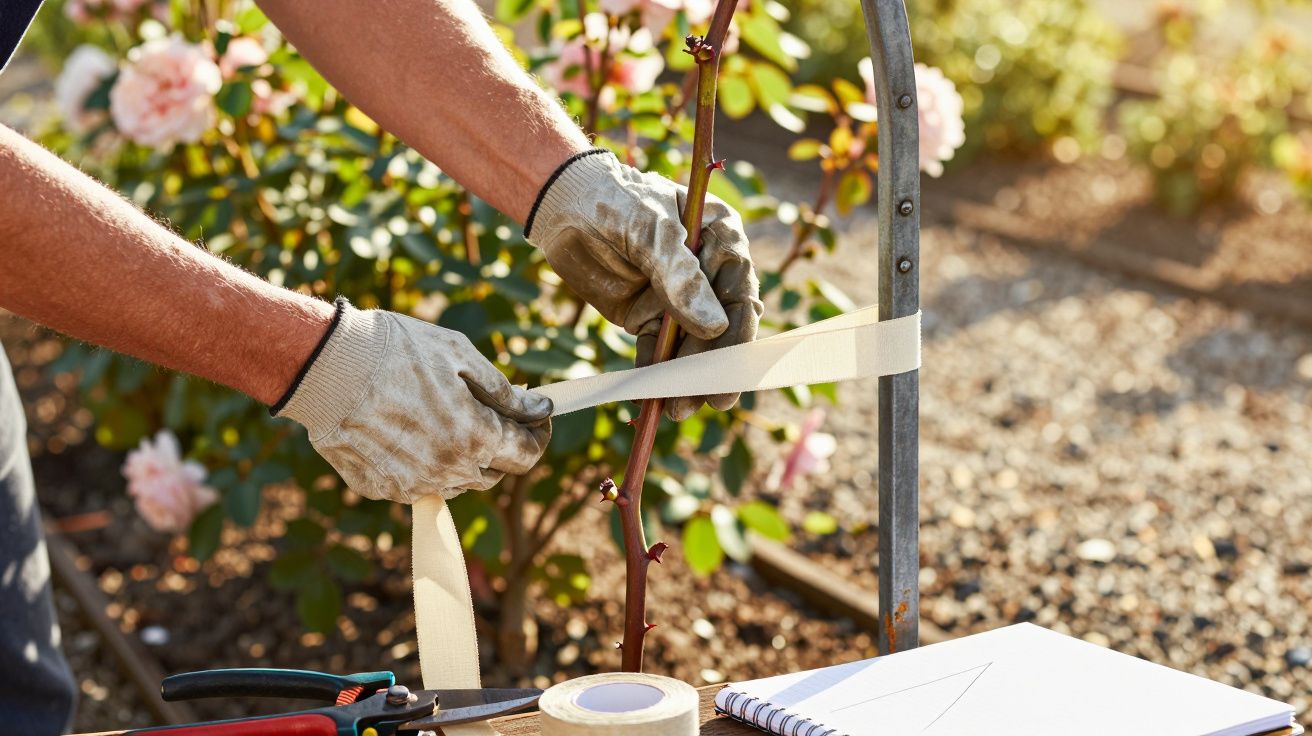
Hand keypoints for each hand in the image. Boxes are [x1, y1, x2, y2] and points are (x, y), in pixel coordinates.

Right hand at [274, 299, 552, 502]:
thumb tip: (540, 408)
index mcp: (476, 438)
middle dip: (500, 443)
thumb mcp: (460, 356)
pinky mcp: (381, 489)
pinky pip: (418, 482)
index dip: (537, 433)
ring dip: (462, 455)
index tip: (535, 414)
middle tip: (487, 408)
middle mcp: (449, 471)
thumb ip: (505, 391)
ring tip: (442, 414)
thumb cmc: (396, 351)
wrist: (325, 367)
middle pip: (494, 472)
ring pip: (457, 480)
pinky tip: (406, 427)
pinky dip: (423, 462)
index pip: (527, 454)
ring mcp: (413, 485)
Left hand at [525, 150, 762, 420]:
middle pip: (722, 325)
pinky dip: (657, 374)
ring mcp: (680, 297)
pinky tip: (651, 395)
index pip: (739, 289)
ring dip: (685, 377)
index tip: (725, 368)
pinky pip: (660, 351)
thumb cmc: (611, 201)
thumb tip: (714, 326)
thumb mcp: (647, 230)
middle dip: (711, 365)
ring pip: (692, 345)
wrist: (561, 206)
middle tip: (702, 401)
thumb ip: (679, 275)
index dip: (737, 332)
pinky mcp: (651, 316)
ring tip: (675, 408)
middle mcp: (708, 271)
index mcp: (721, 238)